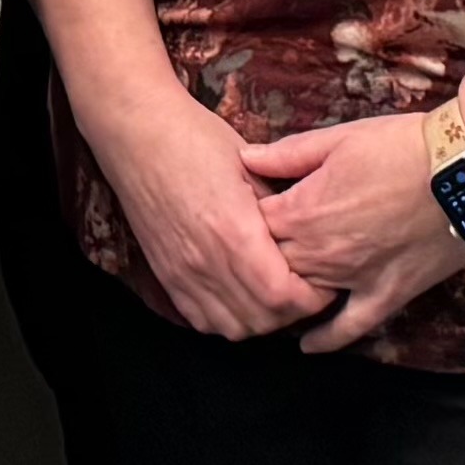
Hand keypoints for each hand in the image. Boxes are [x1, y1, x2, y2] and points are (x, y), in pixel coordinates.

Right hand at [77, 82, 327, 342]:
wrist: (139, 135)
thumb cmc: (197, 139)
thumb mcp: (253, 167)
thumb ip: (280, 212)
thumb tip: (308, 241)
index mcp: (235, 232)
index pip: (284, 296)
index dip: (313, 297)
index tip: (325, 279)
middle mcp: (207, 262)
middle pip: (263, 320)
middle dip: (294, 311)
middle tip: (308, 288)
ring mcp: (182, 273)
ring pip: (234, 328)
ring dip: (262, 320)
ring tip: (276, 295)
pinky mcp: (166, 275)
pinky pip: (202, 321)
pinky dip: (228, 319)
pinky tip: (241, 297)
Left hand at [238, 110, 464, 354]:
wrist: (463, 171)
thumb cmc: (401, 146)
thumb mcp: (339, 138)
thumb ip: (288, 154)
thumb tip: (245, 158)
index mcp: (302, 210)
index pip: (253, 224)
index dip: (248, 216)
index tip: (248, 211)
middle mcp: (319, 251)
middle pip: (271, 263)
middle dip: (260, 255)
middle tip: (257, 249)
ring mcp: (351, 278)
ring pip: (302, 293)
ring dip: (286, 289)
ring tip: (272, 288)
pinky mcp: (385, 295)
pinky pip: (349, 327)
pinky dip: (327, 339)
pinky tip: (308, 345)